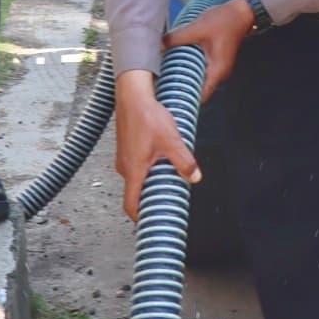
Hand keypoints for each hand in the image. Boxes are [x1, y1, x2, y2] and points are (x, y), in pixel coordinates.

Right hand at [114, 69, 200, 220]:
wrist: (133, 95)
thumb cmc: (147, 116)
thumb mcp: (171, 141)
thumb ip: (184, 162)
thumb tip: (195, 177)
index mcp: (133, 170)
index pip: (130, 204)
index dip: (139, 217)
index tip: (150, 223)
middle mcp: (125, 167)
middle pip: (135, 192)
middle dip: (150, 198)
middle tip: (166, 200)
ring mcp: (124, 157)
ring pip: (136, 178)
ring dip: (150, 181)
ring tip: (167, 177)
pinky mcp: (126, 148)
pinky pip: (136, 166)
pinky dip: (147, 169)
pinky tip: (160, 159)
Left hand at [165, 0, 255, 98]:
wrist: (241, 11)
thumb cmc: (224, 21)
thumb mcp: (197, 29)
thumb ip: (176, 38)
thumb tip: (157, 46)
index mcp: (217, 71)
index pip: (201, 96)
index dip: (185, 100)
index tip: (169, 101)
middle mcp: (219, 74)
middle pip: (199, 90)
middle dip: (181, 90)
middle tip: (162, 89)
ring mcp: (218, 68)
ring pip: (199, 80)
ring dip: (185, 79)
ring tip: (166, 78)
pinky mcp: (216, 60)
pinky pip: (201, 70)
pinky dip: (190, 70)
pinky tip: (177, 64)